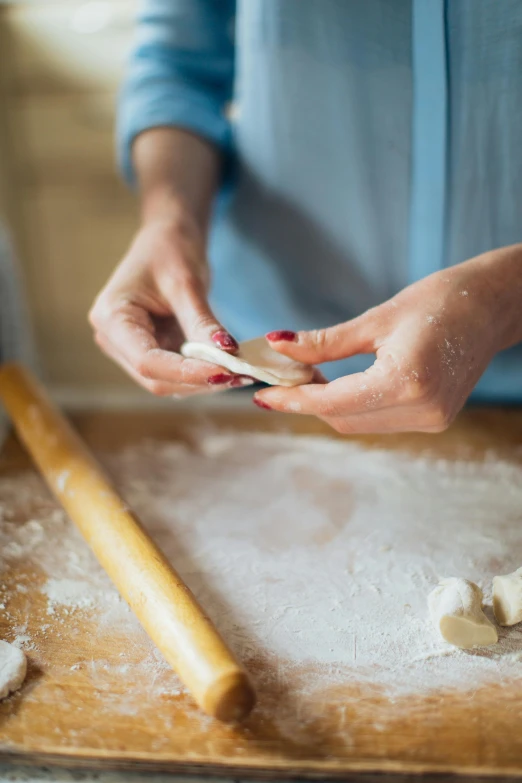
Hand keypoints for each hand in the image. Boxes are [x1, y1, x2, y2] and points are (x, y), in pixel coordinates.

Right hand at [89, 205, 250, 395]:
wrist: (167, 239)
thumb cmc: (170, 250)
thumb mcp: (187, 284)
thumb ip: (202, 323)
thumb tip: (227, 354)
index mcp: (112, 318)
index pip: (147, 361)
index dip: (186, 372)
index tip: (225, 370)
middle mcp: (113, 340)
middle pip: (156, 378)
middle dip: (198, 380)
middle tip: (241, 374)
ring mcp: (129, 350)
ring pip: (167, 382)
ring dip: (203, 381)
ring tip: (240, 371)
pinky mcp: (150, 353)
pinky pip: (176, 374)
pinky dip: (202, 373)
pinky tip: (229, 367)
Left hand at [253, 246, 521, 433]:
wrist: (493, 306)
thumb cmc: (441, 299)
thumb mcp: (376, 319)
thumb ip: (324, 342)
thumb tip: (277, 345)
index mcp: (406, 382)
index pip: (333, 402)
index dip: (293, 400)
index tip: (261, 396)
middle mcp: (421, 410)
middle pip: (342, 419)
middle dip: (306, 402)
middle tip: (279, 379)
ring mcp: (431, 420)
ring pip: (358, 424)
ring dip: (327, 406)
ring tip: (306, 378)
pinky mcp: (434, 419)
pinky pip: (378, 420)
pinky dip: (352, 406)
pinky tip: (337, 385)